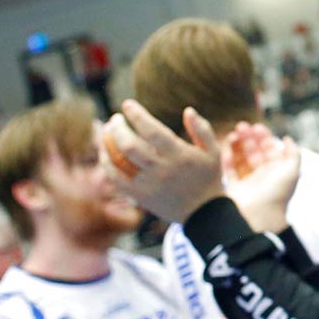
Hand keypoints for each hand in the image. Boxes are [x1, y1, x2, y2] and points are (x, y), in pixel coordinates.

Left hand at [103, 101, 225, 223]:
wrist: (204, 213)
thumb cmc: (208, 177)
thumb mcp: (213, 152)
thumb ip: (202, 130)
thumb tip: (188, 110)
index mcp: (179, 155)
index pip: (152, 131)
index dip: (137, 115)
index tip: (128, 104)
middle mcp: (162, 169)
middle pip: (130, 146)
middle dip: (118, 128)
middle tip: (115, 119)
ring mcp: (149, 184)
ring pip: (119, 162)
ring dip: (108, 144)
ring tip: (106, 131)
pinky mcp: (140, 196)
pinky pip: (116, 179)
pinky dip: (106, 164)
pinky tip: (105, 152)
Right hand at [221, 122, 301, 235]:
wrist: (260, 217)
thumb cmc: (277, 194)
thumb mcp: (292, 171)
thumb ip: (292, 153)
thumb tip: (287, 139)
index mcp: (277, 172)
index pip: (270, 150)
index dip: (264, 137)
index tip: (257, 126)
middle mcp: (262, 176)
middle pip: (254, 152)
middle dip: (248, 138)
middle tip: (241, 126)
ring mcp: (247, 182)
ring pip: (241, 159)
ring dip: (237, 145)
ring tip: (233, 134)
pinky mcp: (234, 188)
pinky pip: (229, 170)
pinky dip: (227, 158)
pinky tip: (227, 147)